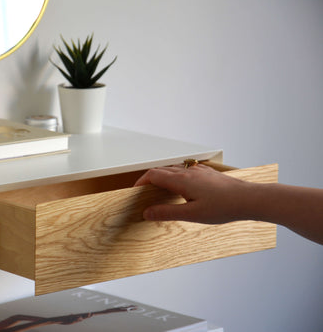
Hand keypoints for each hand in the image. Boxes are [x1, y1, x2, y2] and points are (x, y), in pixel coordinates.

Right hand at [134, 164, 252, 223]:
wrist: (249, 199)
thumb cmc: (224, 207)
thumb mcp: (192, 214)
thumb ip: (167, 213)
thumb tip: (147, 212)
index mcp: (181, 180)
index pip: (153, 175)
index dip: (141, 182)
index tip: (135, 191)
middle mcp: (188, 172)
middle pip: (161, 170)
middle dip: (150, 180)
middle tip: (145, 193)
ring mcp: (199, 171)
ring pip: (174, 170)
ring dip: (163, 178)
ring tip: (161, 192)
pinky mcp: (208, 173)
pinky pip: (186, 171)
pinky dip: (177, 177)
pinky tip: (183, 188)